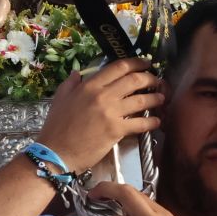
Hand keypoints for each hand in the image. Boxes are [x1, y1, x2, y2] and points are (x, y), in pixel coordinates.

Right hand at [34, 58, 163, 174]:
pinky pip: (140, 123)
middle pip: (134, 80)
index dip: (136, 63)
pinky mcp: (116, 130)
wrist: (56, 152)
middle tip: (156, 81)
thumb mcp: (60, 98)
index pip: (118, 67)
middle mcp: (102, 95)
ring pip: (141, 100)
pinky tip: (157, 121)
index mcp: (89, 85)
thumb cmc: (56, 127)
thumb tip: (77, 73)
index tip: (146, 63)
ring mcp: (111, 113)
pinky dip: (152, 121)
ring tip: (161, 98)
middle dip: (150, 78)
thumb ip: (71, 83)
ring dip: (155, 98)